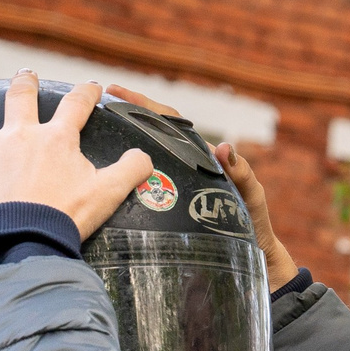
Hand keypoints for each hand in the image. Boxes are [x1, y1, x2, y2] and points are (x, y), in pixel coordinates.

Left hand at [0, 74, 153, 239]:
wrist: (26, 237)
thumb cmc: (66, 216)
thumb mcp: (109, 192)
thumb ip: (131, 170)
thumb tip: (144, 158)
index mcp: (57, 138)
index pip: (77, 106)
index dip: (86, 93)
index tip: (92, 86)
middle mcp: (21, 135)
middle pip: (22, 99)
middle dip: (24, 85)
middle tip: (24, 75)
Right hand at [90, 87, 292, 282]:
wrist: (254, 256)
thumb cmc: (254, 225)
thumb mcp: (251, 196)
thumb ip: (241, 172)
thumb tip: (222, 146)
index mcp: (202, 157)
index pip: (171, 123)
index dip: (146, 106)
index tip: (118, 94)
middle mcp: (185, 167)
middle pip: (153, 134)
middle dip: (128, 114)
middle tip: (99, 103)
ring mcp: (174, 187)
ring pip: (146, 159)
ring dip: (123, 142)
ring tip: (95, 130)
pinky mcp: (168, 208)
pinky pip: (144, 186)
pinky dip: (126, 177)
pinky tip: (105, 177)